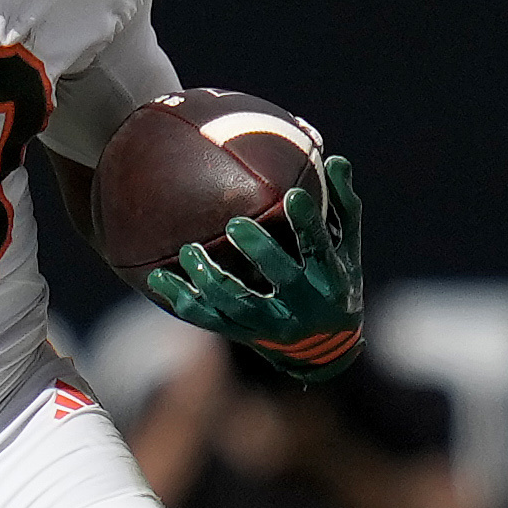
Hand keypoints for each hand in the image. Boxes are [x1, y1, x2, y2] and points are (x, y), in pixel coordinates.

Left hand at [142, 155, 364, 381]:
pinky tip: (159, 279)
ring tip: (190, 251)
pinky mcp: (246, 334)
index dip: (308, 223)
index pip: (321, 249)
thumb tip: (335, 160)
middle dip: (260, 251)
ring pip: (239, 304)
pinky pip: (210, 319)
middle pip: (282, 278)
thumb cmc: (336, 279)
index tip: (292, 196)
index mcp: (331, 278)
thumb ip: (342, 204)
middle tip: (235, 224)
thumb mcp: (348, 245)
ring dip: (212, 280)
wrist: (325, 347)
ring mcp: (273, 323)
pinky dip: (184, 299)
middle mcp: (304, 305)